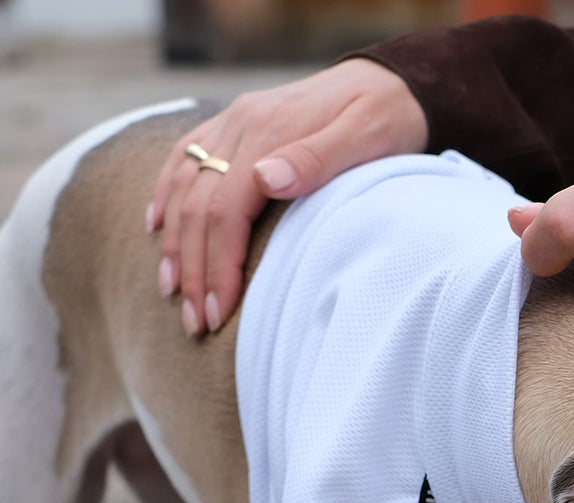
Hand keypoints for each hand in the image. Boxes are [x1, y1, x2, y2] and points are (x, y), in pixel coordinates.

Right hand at [148, 58, 428, 336]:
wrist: (391, 80)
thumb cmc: (387, 120)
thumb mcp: (367, 139)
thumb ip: (317, 159)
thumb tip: (265, 180)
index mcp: (268, 133)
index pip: (225, 211)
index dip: (219, 267)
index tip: (219, 312)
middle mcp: (241, 125)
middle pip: (198, 207)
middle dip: (194, 271)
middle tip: (196, 324)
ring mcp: (233, 123)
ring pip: (185, 187)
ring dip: (175, 244)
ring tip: (174, 293)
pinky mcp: (235, 125)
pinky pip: (185, 158)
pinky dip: (166, 195)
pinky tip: (156, 228)